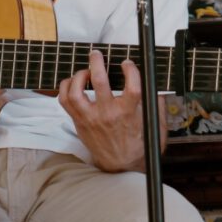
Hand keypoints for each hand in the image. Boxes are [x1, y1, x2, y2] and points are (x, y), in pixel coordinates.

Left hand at [58, 50, 166, 171]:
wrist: (121, 166)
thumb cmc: (139, 145)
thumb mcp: (156, 125)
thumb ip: (156, 103)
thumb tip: (155, 85)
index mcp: (129, 113)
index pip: (132, 85)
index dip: (130, 69)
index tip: (127, 63)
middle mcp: (108, 114)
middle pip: (99, 80)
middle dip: (97, 62)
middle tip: (97, 54)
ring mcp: (91, 118)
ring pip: (76, 91)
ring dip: (79, 75)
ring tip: (85, 71)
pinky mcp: (80, 122)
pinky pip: (65, 101)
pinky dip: (66, 88)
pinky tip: (73, 83)